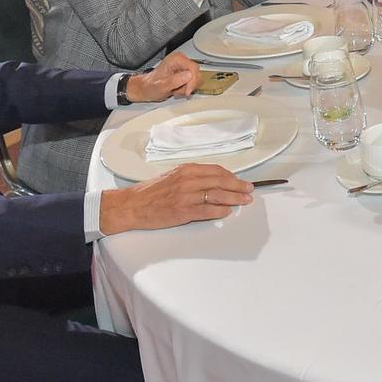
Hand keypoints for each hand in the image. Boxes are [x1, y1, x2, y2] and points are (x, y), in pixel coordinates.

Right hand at [100, 163, 252, 234]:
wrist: (132, 205)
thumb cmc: (150, 192)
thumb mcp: (172, 176)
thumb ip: (192, 177)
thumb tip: (212, 182)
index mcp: (186, 170)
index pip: (216, 171)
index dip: (232, 176)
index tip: (240, 181)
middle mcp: (188, 180)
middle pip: (221, 181)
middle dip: (238, 186)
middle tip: (249, 190)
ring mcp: (186, 196)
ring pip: (217, 195)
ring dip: (234, 198)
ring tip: (244, 201)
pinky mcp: (183, 211)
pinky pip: (207, 210)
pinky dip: (220, 210)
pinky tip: (227, 211)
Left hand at [126, 51, 202, 102]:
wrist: (146, 88)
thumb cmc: (150, 86)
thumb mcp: (161, 86)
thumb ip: (175, 80)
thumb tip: (188, 75)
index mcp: (175, 59)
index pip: (193, 68)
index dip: (192, 81)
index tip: (187, 90)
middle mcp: (180, 60)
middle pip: (196, 73)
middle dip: (189, 85)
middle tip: (179, 90)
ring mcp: (183, 66)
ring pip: (196, 78)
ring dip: (188, 87)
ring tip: (176, 89)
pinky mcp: (185, 72)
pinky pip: (193, 81)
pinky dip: (187, 88)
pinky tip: (178, 89)